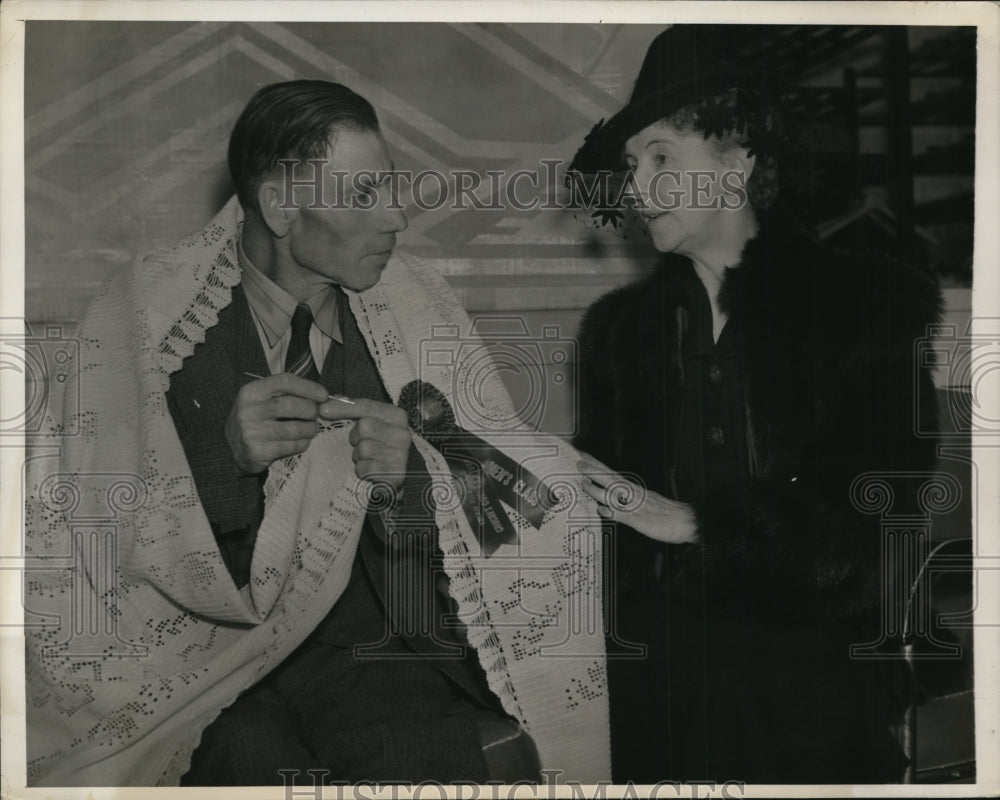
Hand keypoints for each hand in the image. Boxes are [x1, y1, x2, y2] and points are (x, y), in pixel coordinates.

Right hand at [225, 373, 329, 474]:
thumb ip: (288, 394)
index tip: (323, 395)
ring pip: (292, 429)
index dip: (308, 387)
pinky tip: (302, 441)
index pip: (284, 381)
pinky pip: (289, 446)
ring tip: (312, 429)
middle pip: (290, 405)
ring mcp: (251, 432)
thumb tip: (327, 397)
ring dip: (309, 429)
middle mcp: (248, 410)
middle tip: (316, 414)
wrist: (230, 448)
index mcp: (251, 391)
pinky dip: (302, 444)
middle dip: (310, 410)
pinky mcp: (256, 452)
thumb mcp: (263, 400)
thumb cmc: (256, 419)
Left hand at [319, 397, 411, 489]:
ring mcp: (401, 455)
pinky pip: (366, 468)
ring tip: (367, 457)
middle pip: (364, 426)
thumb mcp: (368, 423)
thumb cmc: (376, 445)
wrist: (391, 475)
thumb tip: (328, 402)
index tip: (323, 410)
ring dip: (359, 455)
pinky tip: (371, 469)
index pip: (367, 406)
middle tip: (361, 443)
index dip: (343, 407)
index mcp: (397, 416)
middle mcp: (403, 434)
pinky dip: (363, 470)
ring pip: (364, 448)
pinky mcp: (394, 474)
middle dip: (356, 436)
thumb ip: (351, 410)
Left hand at [578, 454, 697, 543]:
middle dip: (594, 470)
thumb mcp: (644, 501)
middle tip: (579, 462)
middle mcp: (633, 494)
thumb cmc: (666, 513)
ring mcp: (635, 506)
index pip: (611, 473)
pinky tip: (603, 510)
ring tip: (585, 484)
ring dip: (599, 489)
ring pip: (615, 495)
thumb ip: (627, 500)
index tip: (584, 456)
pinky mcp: (639, 520)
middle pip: (611, 479)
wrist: (686, 520)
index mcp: (633, 490)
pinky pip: (624, 516)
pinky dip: (613, 512)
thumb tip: (609, 502)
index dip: (597, 465)